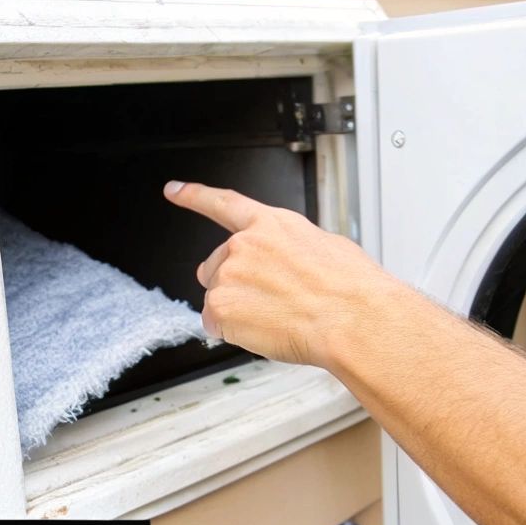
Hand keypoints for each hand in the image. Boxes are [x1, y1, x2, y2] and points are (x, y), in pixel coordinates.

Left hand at [163, 180, 405, 369]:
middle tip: (272, 301)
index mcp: (271, 224)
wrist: (351, 318)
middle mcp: (243, 244)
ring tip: (279, 317)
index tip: (174, 190)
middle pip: (216, 267)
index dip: (194, 196)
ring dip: (239, 311)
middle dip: (236, 285)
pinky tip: (268, 331)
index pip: (223, 203)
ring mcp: (228, 274)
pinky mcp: (220, 306)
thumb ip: (291, 248)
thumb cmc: (350, 288)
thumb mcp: (326, 247)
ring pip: (218, 300)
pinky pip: (216, 327)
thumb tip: (289, 262)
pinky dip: (235, 334)